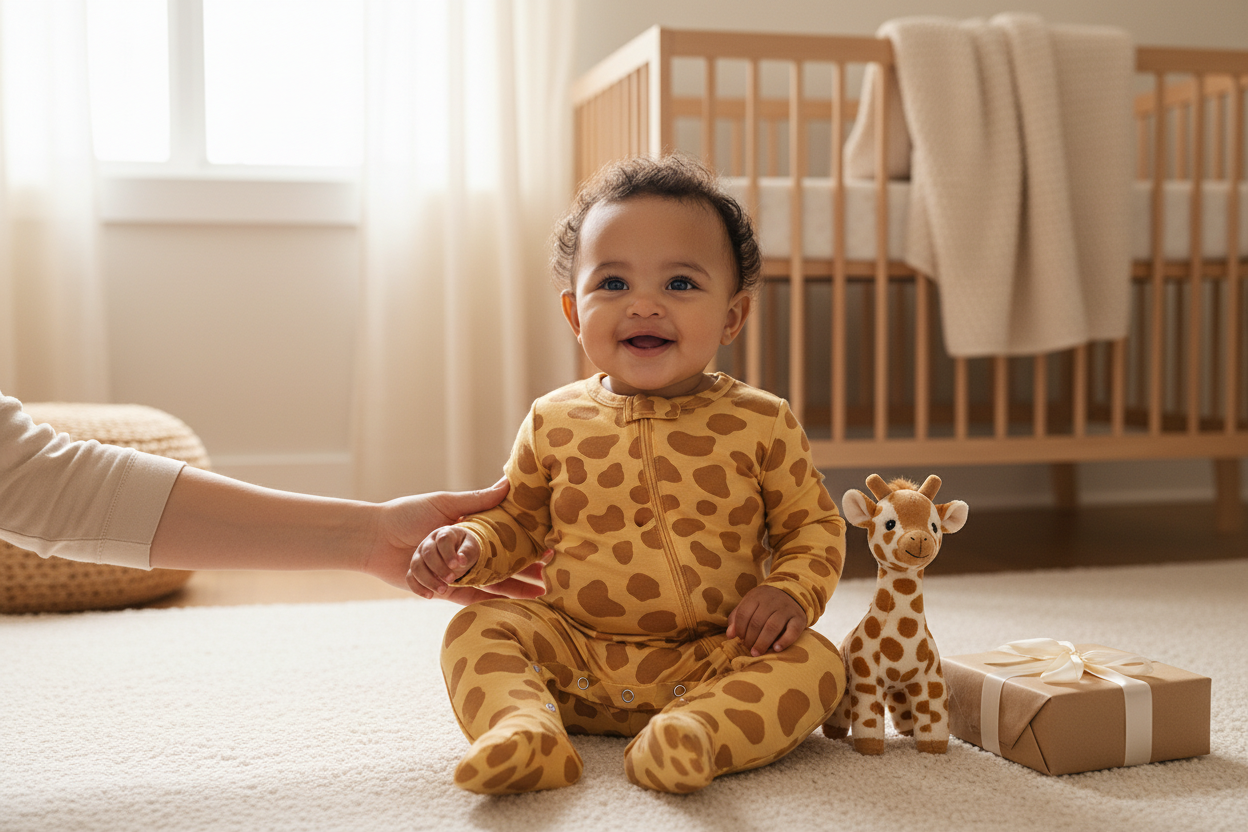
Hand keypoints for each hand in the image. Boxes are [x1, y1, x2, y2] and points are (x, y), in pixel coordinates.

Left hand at [363, 478, 545, 604]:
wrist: (374, 538)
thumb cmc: (407, 514)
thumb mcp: (444, 503)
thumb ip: (477, 500)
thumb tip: (508, 483)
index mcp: (469, 531)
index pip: (506, 540)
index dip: (527, 546)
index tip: (549, 550)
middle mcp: (465, 554)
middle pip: (503, 566)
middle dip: (527, 573)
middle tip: (552, 579)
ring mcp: (456, 573)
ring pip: (491, 584)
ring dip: (513, 590)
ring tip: (538, 595)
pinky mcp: (442, 590)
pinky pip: (469, 599)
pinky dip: (488, 601)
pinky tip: (509, 607)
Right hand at [408, 526, 479, 599]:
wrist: (457, 555)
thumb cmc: (465, 551)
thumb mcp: (472, 549)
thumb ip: (468, 553)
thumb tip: (462, 560)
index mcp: (445, 533)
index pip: (443, 540)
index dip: (448, 553)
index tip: (456, 566)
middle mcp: (429, 542)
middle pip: (428, 553)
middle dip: (439, 568)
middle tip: (452, 580)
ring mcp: (419, 555)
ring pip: (416, 566)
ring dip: (428, 580)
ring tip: (443, 590)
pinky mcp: (415, 568)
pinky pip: (410, 577)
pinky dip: (418, 587)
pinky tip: (430, 596)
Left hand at [726, 586, 805, 656]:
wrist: (793, 592)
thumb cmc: (766, 603)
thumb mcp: (750, 603)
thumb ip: (738, 617)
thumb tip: (730, 635)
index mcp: (757, 596)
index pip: (744, 613)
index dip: (740, 628)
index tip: (740, 638)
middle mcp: (772, 601)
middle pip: (757, 622)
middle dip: (750, 638)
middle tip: (749, 648)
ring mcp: (786, 609)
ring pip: (772, 627)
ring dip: (762, 642)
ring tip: (756, 652)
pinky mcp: (799, 618)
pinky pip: (792, 631)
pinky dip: (784, 641)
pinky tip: (776, 649)